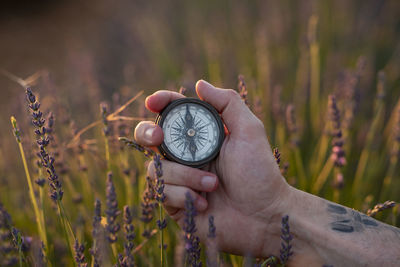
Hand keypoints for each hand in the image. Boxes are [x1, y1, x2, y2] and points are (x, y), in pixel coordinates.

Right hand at [134, 80, 289, 256]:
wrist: (263, 216)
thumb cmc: (259, 173)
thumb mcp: (249, 131)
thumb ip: (227, 103)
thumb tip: (199, 83)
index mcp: (201, 135)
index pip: (173, 113)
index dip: (160, 102)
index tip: (153, 101)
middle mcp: (186, 154)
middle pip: (150, 136)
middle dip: (147, 133)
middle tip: (158, 138)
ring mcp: (178, 179)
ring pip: (157, 167)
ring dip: (185, 176)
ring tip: (212, 185)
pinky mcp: (174, 202)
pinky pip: (161, 192)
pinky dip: (183, 195)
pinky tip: (204, 204)